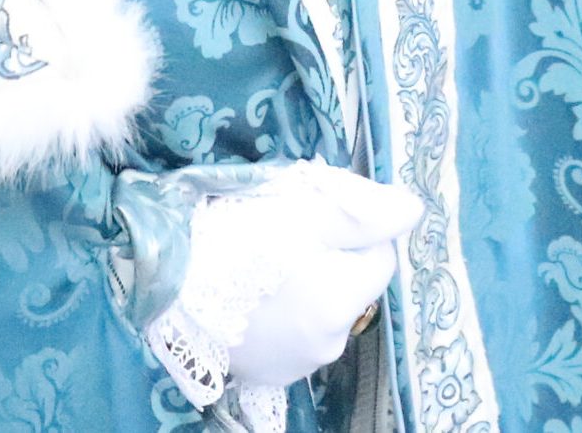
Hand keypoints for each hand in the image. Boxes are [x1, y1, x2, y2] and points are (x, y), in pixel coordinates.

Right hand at [223, 165, 420, 389]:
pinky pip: (293, 333)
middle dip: (331, 256)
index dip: (356, 228)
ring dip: (307, 284)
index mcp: (343, 301)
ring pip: (323, 310)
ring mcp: (297, 364)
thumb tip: (415, 210)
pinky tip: (252, 291)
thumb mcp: (305, 209)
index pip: (380, 257)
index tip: (320, 212)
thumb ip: (365, 212)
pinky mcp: (266, 373)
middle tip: (288, 232)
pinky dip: (283, 312)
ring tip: (263, 260)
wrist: (166, 280)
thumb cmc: (239, 235)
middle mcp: (330, 343)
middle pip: (351, 285)